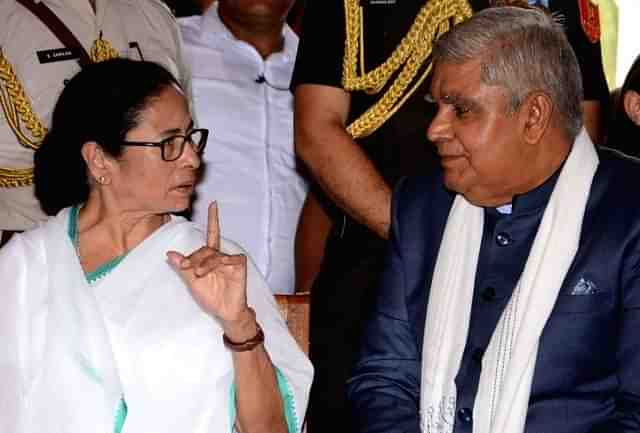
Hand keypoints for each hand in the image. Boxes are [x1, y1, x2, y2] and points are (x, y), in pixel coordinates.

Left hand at [167, 202, 251, 331]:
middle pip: (207, 249)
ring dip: (206, 263)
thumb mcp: (192, 282)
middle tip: (187, 267)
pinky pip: (233, 259)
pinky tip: (221, 264)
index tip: (214, 203)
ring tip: (198, 274)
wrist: (224, 312)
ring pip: (216, 255)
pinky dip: (225, 261)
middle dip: (195, 257)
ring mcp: (231, 261)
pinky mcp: (239, 268)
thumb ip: (183, 267)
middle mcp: (221, 256)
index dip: (214, 219)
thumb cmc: (210, 297)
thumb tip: (169, 253)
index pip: (212, 234)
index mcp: (210, 257)